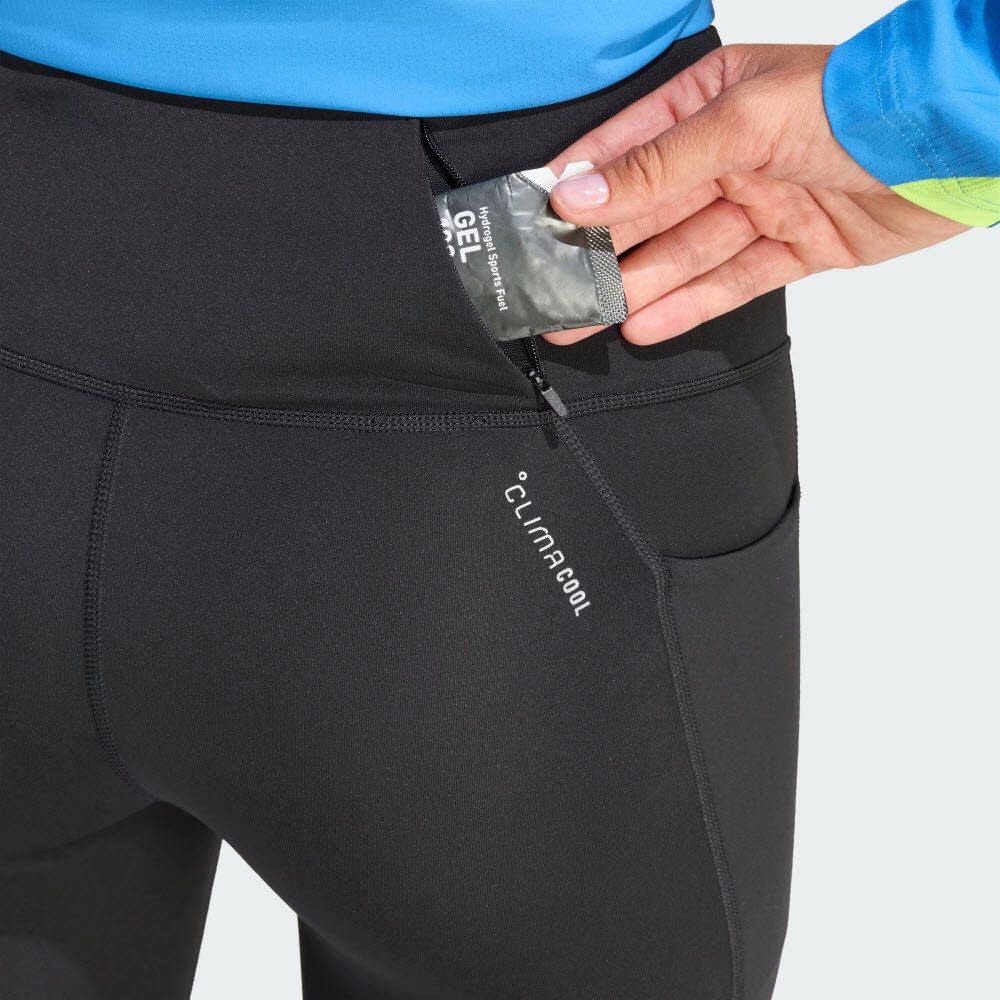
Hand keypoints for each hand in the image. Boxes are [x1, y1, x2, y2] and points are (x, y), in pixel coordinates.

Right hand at [545, 44, 966, 345]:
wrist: (956, 147)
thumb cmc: (861, 106)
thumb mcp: (745, 122)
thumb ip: (661, 163)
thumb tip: (583, 189)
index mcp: (711, 101)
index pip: (627, 150)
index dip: (579, 190)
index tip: (533, 225)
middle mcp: (732, 153)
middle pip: (650, 212)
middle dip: (599, 253)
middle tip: (550, 291)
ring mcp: (763, 202)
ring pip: (684, 253)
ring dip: (634, 288)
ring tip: (584, 320)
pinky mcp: (794, 246)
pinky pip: (731, 281)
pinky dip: (691, 304)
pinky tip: (647, 323)